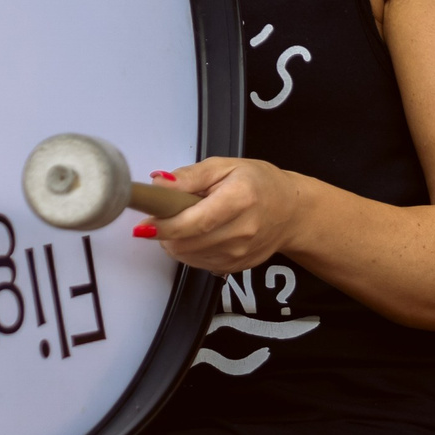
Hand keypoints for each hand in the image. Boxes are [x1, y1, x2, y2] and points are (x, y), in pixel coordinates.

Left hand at [139, 158, 305, 275]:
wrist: (291, 213)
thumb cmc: (259, 184)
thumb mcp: (225, 166)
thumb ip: (190, 176)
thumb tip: (159, 184)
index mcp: (239, 199)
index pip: (193, 222)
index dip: (163, 225)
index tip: (143, 224)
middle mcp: (241, 232)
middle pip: (186, 244)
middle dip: (165, 231)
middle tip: (164, 213)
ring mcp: (238, 254)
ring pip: (187, 256)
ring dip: (175, 241)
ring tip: (188, 219)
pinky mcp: (234, 268)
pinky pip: (197, 264)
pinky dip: (189, 250)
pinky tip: (200, 233)